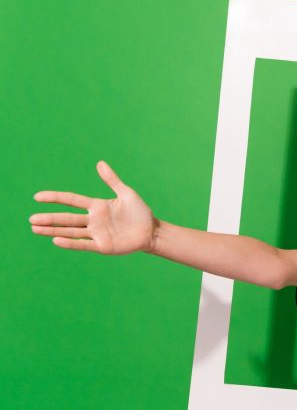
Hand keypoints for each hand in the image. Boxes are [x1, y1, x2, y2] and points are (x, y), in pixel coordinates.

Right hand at [30, 161, 155, 254]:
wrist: (152, 231)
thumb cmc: (140, 212)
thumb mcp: (126, 193)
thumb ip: (112, 180)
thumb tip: (99, 163)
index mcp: (97, 206)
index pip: (71, 200)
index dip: (55, 198)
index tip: (37, 197)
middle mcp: (93, 220)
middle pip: (67, 218)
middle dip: (49, 219)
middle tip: (31, 219)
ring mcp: (96, 233)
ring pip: (70, 231)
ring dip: (53, 231)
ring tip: (35, 229)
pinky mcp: (102, 246)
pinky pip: (83, 244)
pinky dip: (70, 243)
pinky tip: (56, 240)